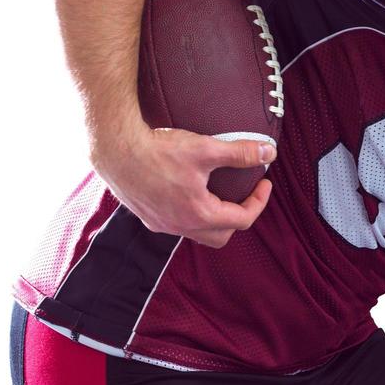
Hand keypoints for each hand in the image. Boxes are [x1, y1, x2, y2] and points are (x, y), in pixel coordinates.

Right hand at [91, 121, 275, 248]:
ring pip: (198, 232)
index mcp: (199, 215)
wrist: (115, 150)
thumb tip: (269, 153)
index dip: (259, 201)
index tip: (264, 183)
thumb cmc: (159, 150)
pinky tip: (191, 192)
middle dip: (238, 216)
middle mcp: (180, 226)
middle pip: (221, 235)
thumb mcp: (207, 149)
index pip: (242, 219)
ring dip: (214, 217)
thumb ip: (241, 153)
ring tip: (220, 193)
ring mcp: (161, 224)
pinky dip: (193, 214)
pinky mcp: (147, 216)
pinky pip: (177, 224)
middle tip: (244, 193)